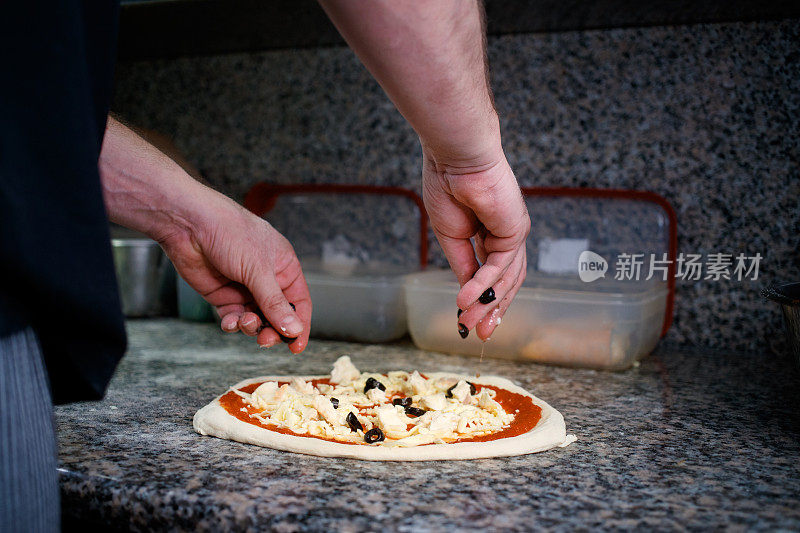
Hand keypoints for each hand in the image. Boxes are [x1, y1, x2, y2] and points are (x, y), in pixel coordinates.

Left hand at [157, 194, 311, 352]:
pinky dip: (232, 324)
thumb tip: (294, 329)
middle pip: (277, 316)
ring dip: (251, 326)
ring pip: (255, 320)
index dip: (299, 325)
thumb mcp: (258, 270)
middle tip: (265, 339)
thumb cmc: (231, 233)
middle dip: (272, 330)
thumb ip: (275, 303)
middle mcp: (266, 280)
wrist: (190, 225)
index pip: (299, 302)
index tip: (295, 346)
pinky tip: (229, 321)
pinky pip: (234, 318)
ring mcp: (244, 288)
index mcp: (284, 268)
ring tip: (244, 321)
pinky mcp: (223, 295)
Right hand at [422, 146, 529, 340]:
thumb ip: (463, 265)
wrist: (455, 158)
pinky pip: (499, 266)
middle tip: (479, 335)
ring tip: (467, 322)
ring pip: (506, 279)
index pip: (494, 276)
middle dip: (493, 311)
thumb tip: (467, 295)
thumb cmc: (448, 185)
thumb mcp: (451, 236)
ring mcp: (515, 234)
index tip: (470, 325)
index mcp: (490, 235)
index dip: (484, 301)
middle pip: (507, 283)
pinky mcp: (516, 230)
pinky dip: (483, 284)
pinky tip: (466, 299)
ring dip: (487, 303)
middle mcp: (507, 236)